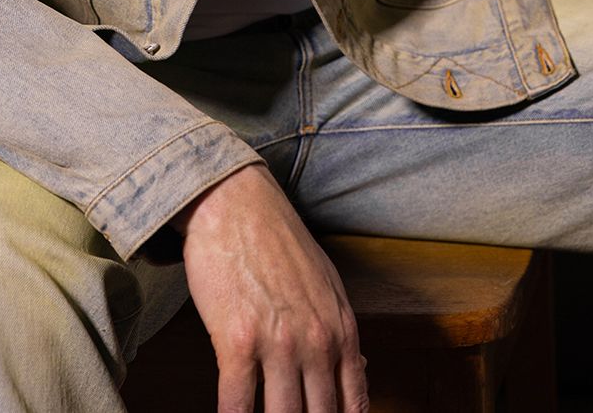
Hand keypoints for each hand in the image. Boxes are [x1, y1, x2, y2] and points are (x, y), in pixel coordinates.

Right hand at [175, 163, 368, 412]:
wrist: (236, 201)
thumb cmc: (278, 239)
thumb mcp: (326, 283)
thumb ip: (340, 333)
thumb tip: (356, 373)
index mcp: (342, 330)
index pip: (354, 407)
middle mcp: (317, 342)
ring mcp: (279, 344)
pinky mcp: (238, 341)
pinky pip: (237, 406)